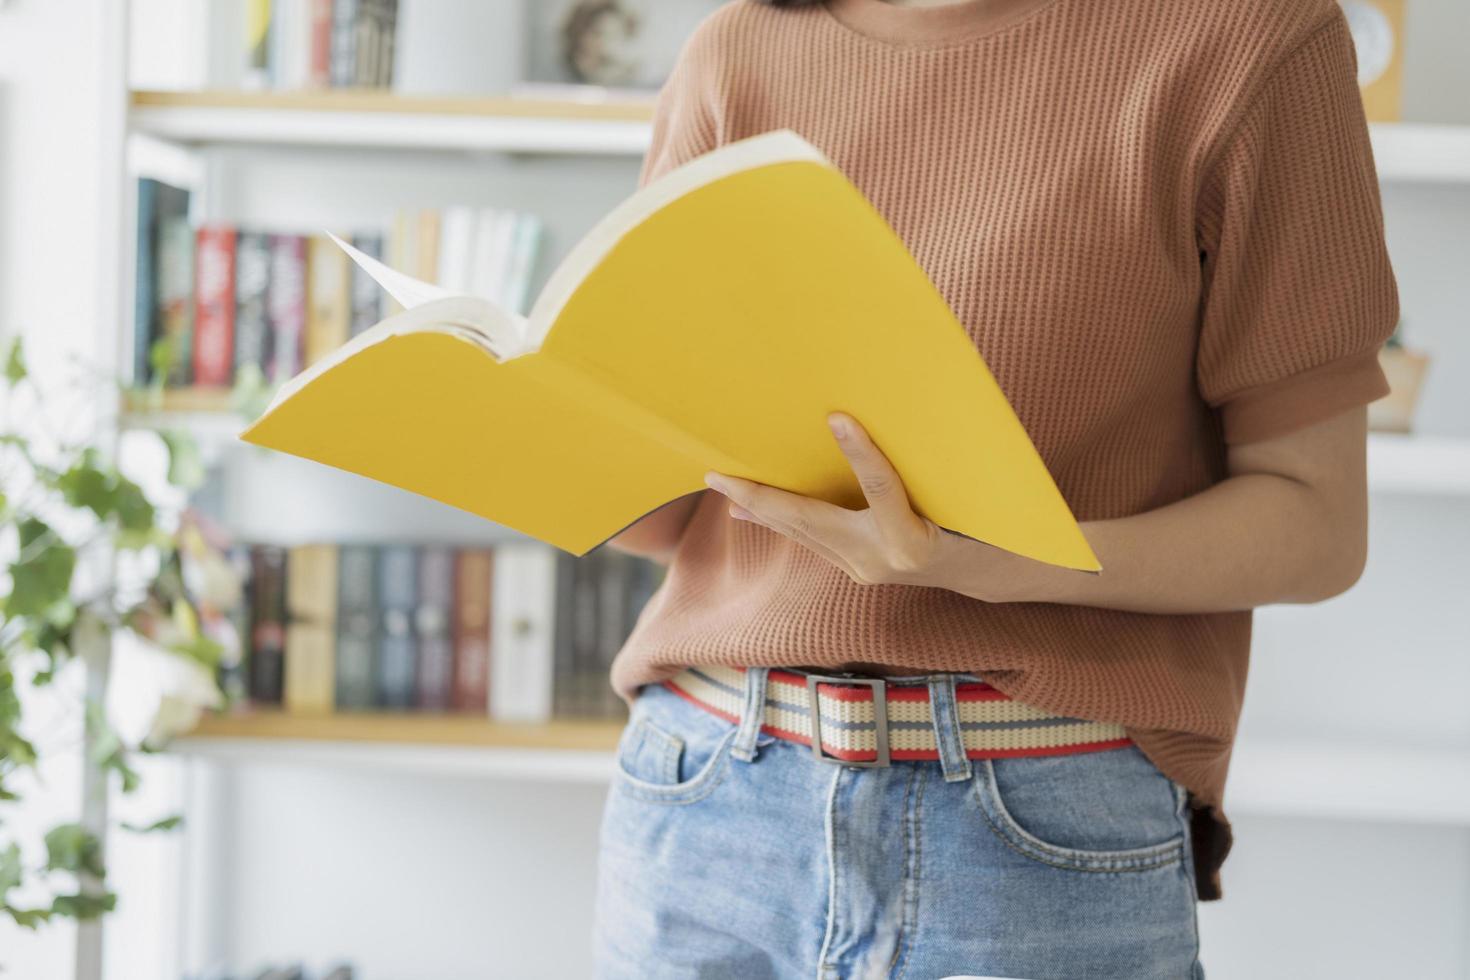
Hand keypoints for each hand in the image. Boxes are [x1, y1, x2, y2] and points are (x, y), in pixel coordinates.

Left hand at [703, 413, 968, 589]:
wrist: (985, 573)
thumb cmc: (978, 521)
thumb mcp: (960, 490)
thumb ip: (927, 462)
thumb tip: (873, 417)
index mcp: (914, 540)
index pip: (883, 489)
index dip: (862, 453)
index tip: (839, 417)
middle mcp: (881, 561)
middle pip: (811, 522)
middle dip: (760, 497)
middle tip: (717, 475)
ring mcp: (864, 570)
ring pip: (801, 533)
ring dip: (759, 508)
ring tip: (722, 486)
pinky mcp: (855, 572)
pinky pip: (809, 540)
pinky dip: (779, 521)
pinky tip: (746, 510)